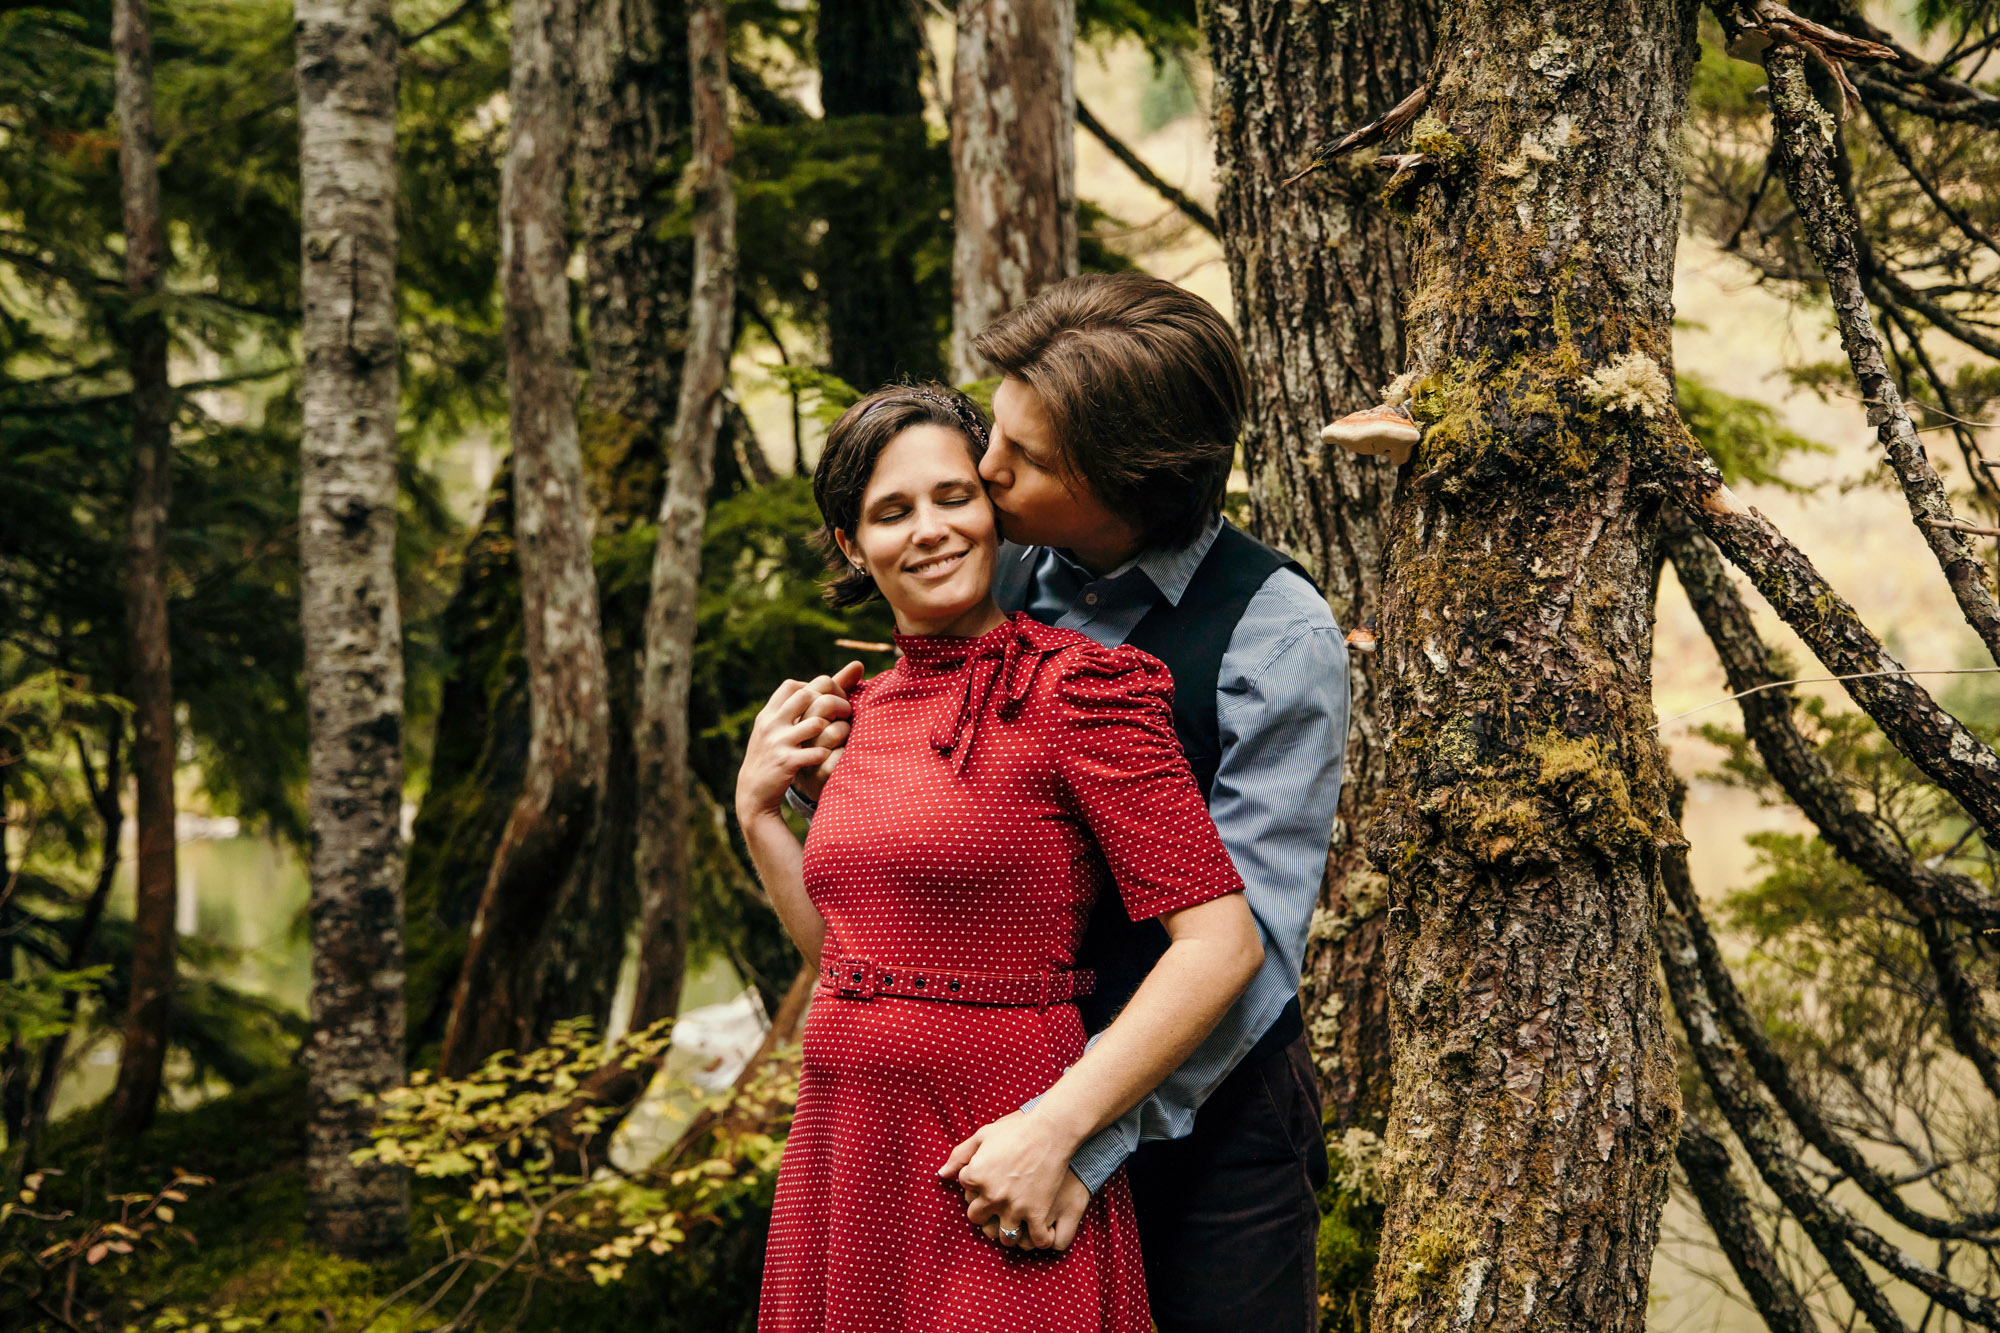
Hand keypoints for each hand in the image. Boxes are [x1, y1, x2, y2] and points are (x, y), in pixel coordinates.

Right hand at [735, 672, 851, 821]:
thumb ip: (785, 712)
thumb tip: (808, 689)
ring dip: (834, 728)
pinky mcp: (787, 762)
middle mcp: (771, 725)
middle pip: (807, 696)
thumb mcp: (769, 732)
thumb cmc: (768, 758)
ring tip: (841, 735)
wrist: (752, 793)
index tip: (826, 700)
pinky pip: (819, 752)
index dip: (813, 688)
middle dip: (830, 701)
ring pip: (817, 723)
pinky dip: (831, 754)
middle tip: (843, 712)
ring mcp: (778, 743)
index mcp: (767, 715)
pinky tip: (832, 756)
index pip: (792, 686)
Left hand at [938, 1109, 1084, 1249]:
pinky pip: (1035, 1240)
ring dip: (1009, 1231)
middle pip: (977, 1218)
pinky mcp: (1037, 1213)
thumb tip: (942, 1174)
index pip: (966, 1191)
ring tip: (1016, 1222)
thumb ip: (959, 1155)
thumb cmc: (1017, 1130)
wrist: (1051, 1130)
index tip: (992, 1179)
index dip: (977, 1185)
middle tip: (999, 1203)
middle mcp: (991, 1195)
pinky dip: (1040, 1239)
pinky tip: (1042, 1231)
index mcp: (975, 1176)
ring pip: (1004, 1236)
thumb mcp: (983, 1135)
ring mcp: (1014, 1207)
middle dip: (986, 1212)